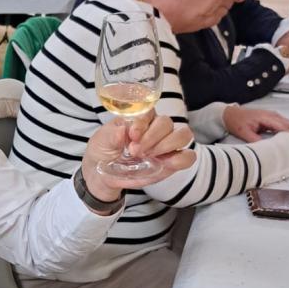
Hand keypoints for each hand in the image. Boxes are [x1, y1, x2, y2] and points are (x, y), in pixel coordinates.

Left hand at [81, 113, 195, 200]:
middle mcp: (155, 129)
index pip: (149, 111)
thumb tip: (123, 130)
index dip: (143, 122)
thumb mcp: (101, 141)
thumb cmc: (103, 151)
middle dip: (152, 137)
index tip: (132, 135)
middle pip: (166, 123)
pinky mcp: (171, 163)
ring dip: (167, 145)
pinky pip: (188, 157)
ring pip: (183, 135)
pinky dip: (181, 159)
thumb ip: (111, 134)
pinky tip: (166, 164)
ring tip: (149, 156)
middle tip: (135, 150)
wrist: (103, 176)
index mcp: (139, 119)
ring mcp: (165, 146)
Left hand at [223, 104, 288, 141]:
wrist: (231, 114)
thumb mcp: (244, 133)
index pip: (283, 127)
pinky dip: (288, 132)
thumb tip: (266, 148)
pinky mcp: (272, 119)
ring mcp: (273, 116)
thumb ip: (255, 140)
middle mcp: (272, 115)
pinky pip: (284, 125)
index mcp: (266, 117)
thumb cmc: (236, 121)